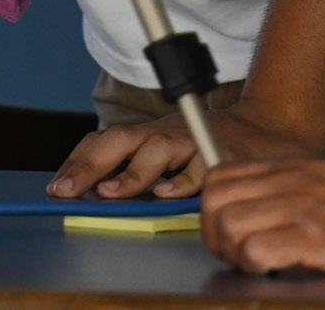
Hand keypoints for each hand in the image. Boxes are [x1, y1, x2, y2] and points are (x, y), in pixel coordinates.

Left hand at [50, 105, 313, 201]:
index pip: (105, 140)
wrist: (267, 129)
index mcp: (149, 133)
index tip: (57, 187)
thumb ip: (137, 170)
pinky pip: (198, 168)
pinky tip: (167, 195)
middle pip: (121, 139)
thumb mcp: (168, 152)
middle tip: (67, 189)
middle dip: (90, 164)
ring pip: (156, 148)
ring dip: (131, 172)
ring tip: (111, 192)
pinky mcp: (219, 155)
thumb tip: (96, 196)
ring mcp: (192, 140)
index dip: (78, 162)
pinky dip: (182, 180)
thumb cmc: (208, 147)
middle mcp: (166, 132)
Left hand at [201, 159, 324, 274]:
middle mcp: (287, 182)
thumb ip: (290, 189)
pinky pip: (257, 251)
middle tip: (239, 255)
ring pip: (227, 226)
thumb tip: (259, 214)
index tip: (231, 235)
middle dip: (215, 235)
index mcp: (289, 169)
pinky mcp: (314, 237)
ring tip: (258, 266)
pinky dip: (255, 266)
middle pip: (213, 202)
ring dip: (234, 253)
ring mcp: (299, 208)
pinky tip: (276, 270)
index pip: (218, 180)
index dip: (214, 211)